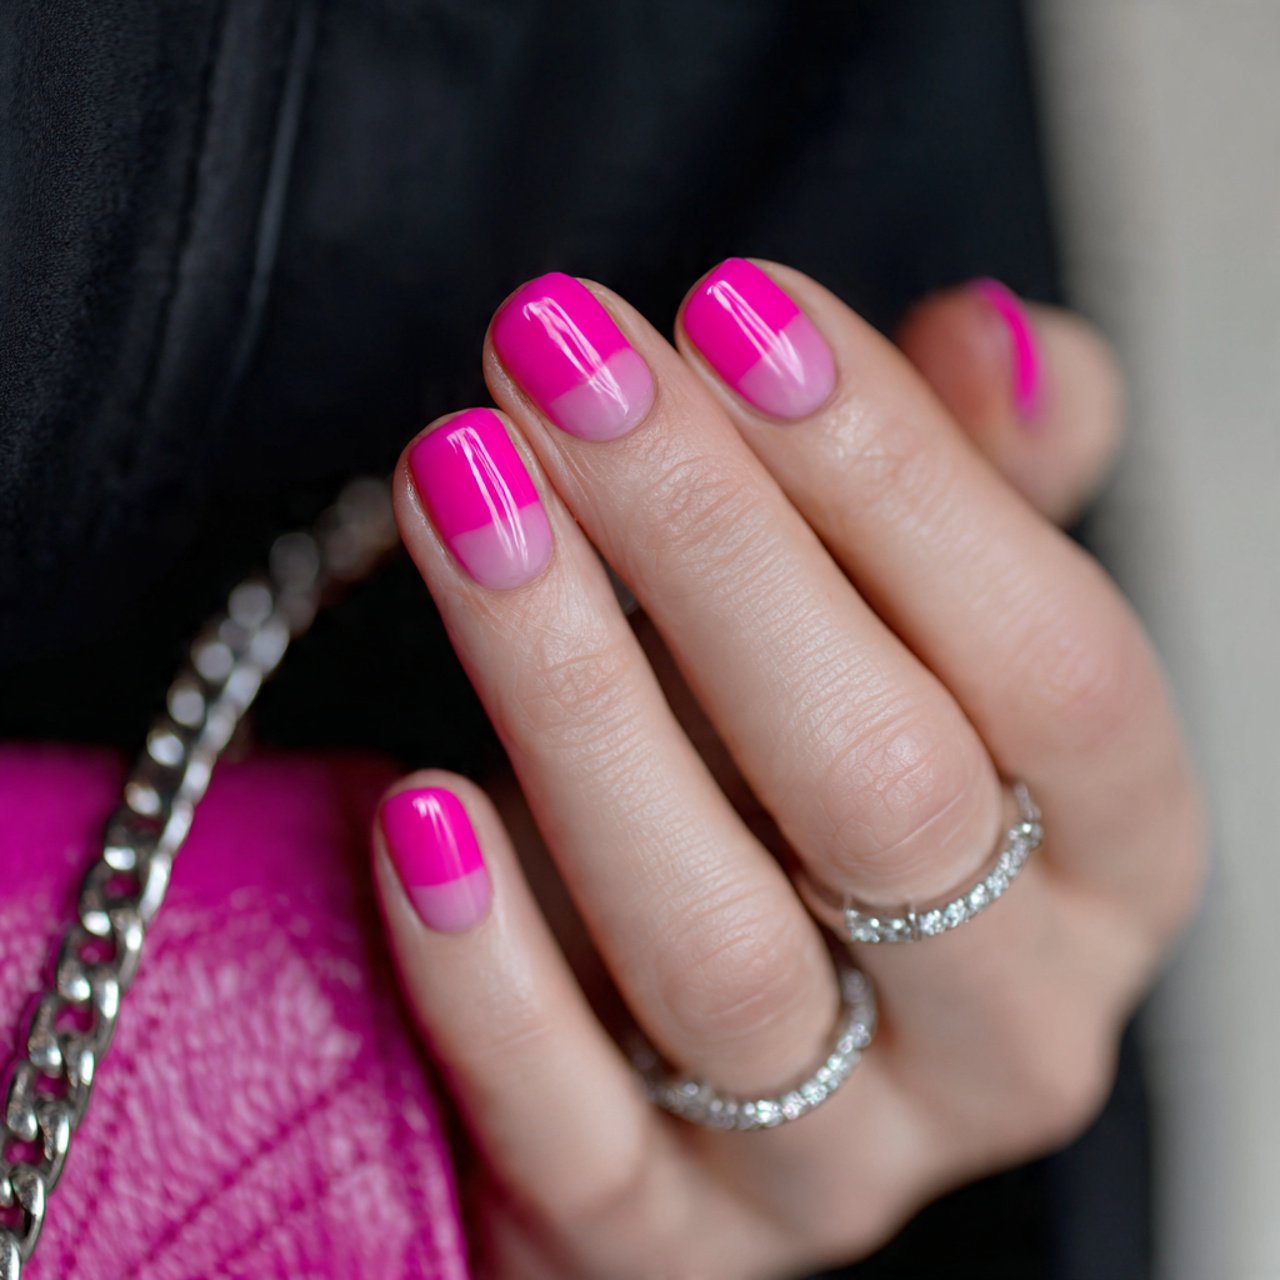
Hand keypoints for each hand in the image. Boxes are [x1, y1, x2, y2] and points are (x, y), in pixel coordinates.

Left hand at [371, 261, 1201, 1278]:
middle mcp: (1009, 1023)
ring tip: (461, 498)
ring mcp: (841, 1156)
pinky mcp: (670, 1240)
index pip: (1056, 666)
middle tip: (556, 361)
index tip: (732, 308)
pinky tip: (419, 814)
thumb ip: (976, 487)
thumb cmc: (824, 761)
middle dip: (711, 546)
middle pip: (882, 789)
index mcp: (1115, 857)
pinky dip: (492, 978)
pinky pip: (583, 1140)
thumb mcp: (926, 617)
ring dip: (574, 701)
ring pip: (715, 948)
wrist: (728, 989)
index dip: (899, 478)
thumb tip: (998, 341)